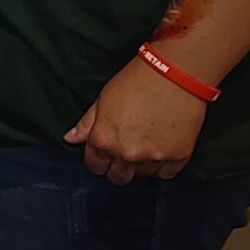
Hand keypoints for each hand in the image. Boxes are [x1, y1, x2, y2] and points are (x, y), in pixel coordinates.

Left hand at [66, 59, 205, 183]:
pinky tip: (162, 147)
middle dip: (118, 167)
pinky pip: (166, 174)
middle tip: (127, 150)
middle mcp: (126, 153)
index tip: (105, 154)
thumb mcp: (103, 99)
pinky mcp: (178, 157)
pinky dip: (163, 165)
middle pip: (118, 177)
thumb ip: (87, 124)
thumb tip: (70, 139)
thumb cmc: (137, 81)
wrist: (175, 72)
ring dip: (142, 164)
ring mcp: (153, 157)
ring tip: (147, 142)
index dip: (98, 160)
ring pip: (142, 175)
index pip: (94, 166)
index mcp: (103, 140)